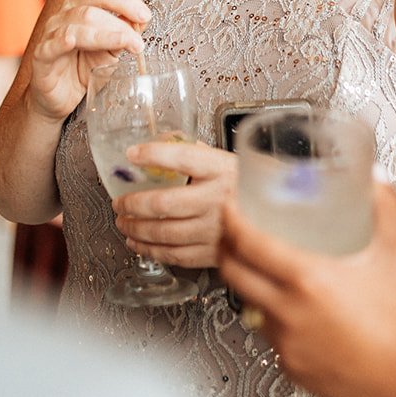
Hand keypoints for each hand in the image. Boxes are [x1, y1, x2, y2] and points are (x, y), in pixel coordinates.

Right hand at [27, 0, 149, 122]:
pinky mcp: (41, 57)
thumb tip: (140, 23)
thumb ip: (122, 36)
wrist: (57, 99)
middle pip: (91, 7)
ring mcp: (50, 35)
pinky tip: (73, 41)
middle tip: (138, 38)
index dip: (124, 0)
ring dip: (106, 34)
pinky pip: (52, 45)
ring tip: (126, 44)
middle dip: (119, 21)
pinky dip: (63, 41)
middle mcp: (63, 17)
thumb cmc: (81, 71)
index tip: (144, 15)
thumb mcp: (109, 53)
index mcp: (79, 9)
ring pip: (77, 25)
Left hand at [115, 140, 237, 268]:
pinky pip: (174, 255)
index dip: (153, 155)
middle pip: (163, 203)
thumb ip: (196, 152)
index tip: (132, 154)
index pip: (182, 158)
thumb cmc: (249, 186)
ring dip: (135, 228)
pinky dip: (150, 250)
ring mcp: (216, 230)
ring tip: (123, 222)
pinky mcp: (214, 254)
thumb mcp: (229, 160)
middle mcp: (218, 200)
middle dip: (132, 204)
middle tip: (119, 202)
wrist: (276, 218)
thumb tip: (162, 142)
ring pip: (164, 232)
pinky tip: (139, 243)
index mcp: (221, 170)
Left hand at [219, 180, 395, 396]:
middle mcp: (289, 313)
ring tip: (263, 269)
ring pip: (251, 308)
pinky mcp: (295, 372)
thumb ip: (387, 206)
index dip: (231, 219)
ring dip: (249, 285)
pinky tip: (293, 309)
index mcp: (307, 278)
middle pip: (233, 275)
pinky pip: (271, 338)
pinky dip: (274, 318)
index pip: (248, 242)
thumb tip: (375, 176)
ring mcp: (288, 346)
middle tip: (234, 232)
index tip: (229, 204)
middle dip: (226, 248)